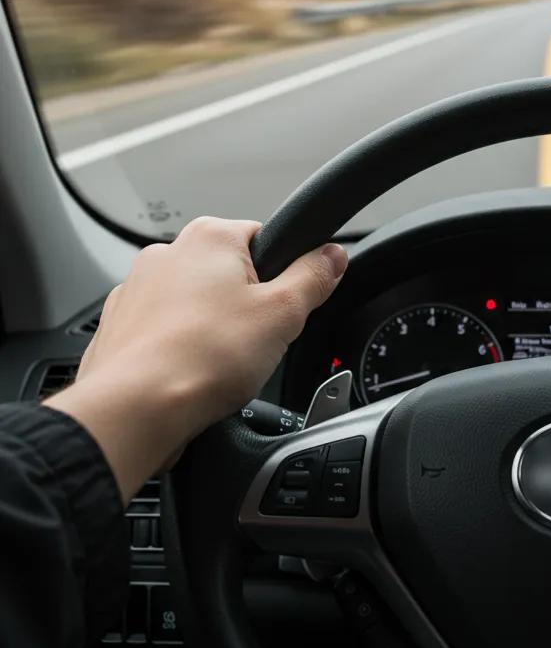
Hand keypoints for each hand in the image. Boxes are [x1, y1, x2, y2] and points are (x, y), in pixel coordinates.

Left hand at [46, 217, 347, 501]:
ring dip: (213, 326)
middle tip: (257, 341)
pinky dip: (180, 346)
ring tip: (220, 363)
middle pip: (231, 273)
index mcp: (211, 237)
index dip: (285, 276)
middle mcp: (169, 252)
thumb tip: (332, 256)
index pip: (267, 238)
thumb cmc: (202, 359)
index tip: (287, 307)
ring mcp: (137, 287)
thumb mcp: (284, 314)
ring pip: (197, 302)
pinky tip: (191, 372)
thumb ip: (314, 277)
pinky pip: (166, 329)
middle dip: (248, 305)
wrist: (134, 410)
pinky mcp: (121, 324)